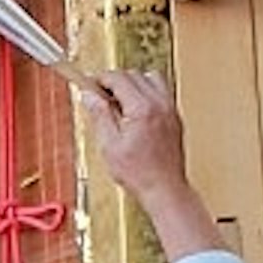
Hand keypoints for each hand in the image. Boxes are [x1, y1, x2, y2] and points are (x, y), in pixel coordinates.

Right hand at [78, 62, 220, 262]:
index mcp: (142, 108)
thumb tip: (88, 95)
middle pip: (133, 74)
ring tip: (119, 103)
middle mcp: (160, 104)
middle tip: (100, 97)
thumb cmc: (139, 173)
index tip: (89, 86)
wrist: (164, 188)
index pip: (118, 78)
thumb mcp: (109, 145)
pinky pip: (161, 90)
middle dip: (114, 81)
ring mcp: (170, 109)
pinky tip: (135, 111)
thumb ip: (99, 115)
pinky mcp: (174, 116)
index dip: (100, 79)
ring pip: (150, 78)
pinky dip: (147, 92)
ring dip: (132, 83)